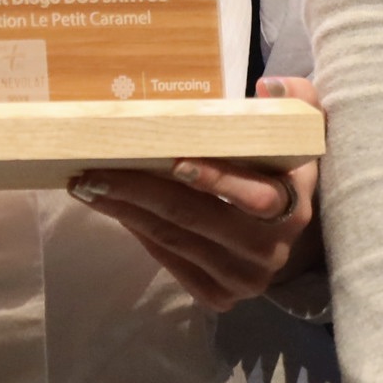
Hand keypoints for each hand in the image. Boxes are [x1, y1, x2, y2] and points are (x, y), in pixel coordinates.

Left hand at [68, 75, 324, 309]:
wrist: (287, 232)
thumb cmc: (280, 167)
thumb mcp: (295, 132)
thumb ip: (295, 102)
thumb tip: (267, 87)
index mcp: (292, 204)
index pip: (255, 196)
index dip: (216, 179)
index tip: (174, 160)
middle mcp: (271, 249)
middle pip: (197, 218)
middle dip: (142, 192)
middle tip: (95, 171)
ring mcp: (245, 278)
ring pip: (175, 240)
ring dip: (126, 212)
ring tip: (87, 185)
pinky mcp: (220, 295)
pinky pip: (170, 262)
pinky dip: (137, 233)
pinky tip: (111, 209)